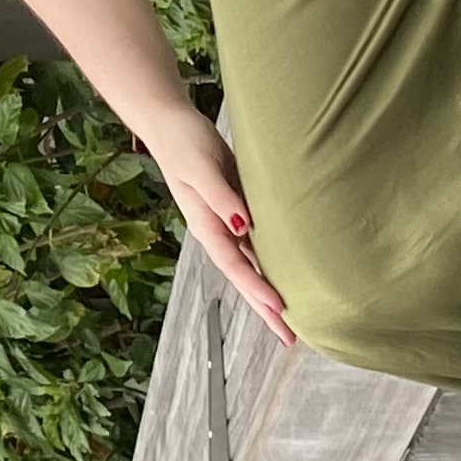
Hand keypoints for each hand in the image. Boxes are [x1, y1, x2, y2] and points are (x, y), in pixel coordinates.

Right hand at [144, 112, 293, 350]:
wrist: (170, 123)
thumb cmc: (184, 142)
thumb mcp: (201, 169)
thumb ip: (221, 197)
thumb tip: (241, 225)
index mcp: (206, 225)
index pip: (236, 265)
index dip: (257, 288)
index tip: (280, 309)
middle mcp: (217, 230)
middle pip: (244, 276)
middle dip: (264, 308)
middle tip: (288, 337)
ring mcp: (225, 222)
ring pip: (251, 264)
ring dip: (267, 290)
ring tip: (290, 316)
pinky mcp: (235, 208)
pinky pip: (255, 243)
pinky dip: (268, 262)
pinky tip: (284, 270)